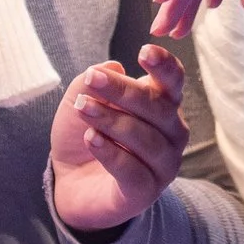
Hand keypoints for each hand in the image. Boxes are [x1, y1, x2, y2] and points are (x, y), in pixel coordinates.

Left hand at [49, 46, 187, 232]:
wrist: (70, 183)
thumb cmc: (86, 134)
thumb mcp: (80, 101)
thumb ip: (93, 81)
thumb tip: (112, 65)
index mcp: (163, 105)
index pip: (173, 82)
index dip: (164, 66)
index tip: (144, 51)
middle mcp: (172, 134)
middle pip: (158, 108)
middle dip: (124, 91)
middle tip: (92, 79)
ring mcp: (163, 165)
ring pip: (146, 139)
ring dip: (112, 120)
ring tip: (84, 108)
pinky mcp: (145, 193)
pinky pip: (132, 171)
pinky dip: (110, 152)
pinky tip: (90, 138)